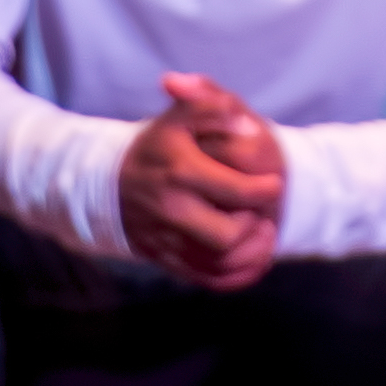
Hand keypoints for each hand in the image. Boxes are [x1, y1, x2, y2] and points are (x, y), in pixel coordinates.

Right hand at [122, 71, 285, 289]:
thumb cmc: (162, 143)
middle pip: (229, 238)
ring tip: (262, 231)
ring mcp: (166, 240)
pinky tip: (252, 255)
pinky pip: (209, 281)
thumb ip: (210, 104)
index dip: (265, 190)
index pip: (237, 193)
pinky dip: (239, 275)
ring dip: (252, 253)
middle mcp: (170, 211)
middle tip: (262, 213)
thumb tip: (239, 116)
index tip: (273, 184)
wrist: (112, 180)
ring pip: (220, 266)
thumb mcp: (183, 114)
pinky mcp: (166, 261)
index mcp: (180, 172)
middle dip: (256, 227)